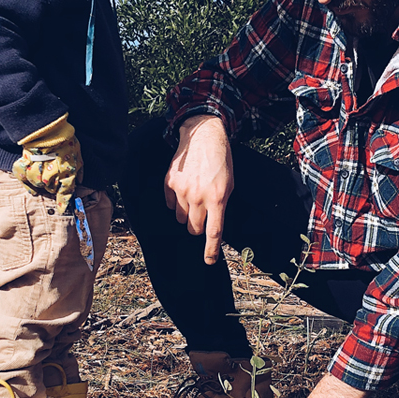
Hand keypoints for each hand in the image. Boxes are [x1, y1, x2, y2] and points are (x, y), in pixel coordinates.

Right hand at [12, 114, 81, 214]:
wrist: (48, 129)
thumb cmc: (65, 140)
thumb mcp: (78, 154)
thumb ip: (78, 170)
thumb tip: (79, 180)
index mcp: (66, 174)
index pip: (65, 194)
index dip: (63, 203)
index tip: (62, 210)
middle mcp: (51, 176)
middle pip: (51, 190)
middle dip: (54, 186)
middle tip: (54, 176)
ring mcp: (37, 172)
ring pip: (38, 185)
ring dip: (41, 182)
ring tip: (44, 173)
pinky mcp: (25, 166)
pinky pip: (24, 179)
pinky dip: (27, 182)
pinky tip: (30, 181)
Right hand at [164, 115, 232, 264]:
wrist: (203, 136)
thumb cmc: (220, 161)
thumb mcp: (229, 184)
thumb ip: (221, 205)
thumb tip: (213, 226)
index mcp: (217, 198)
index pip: (214, 231)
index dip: (211, 249)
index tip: (209, 261)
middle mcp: (198, 196)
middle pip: (193, 228)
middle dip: (198, 226)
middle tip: (202, 214)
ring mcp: (182, 190)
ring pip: (180, 219)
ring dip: (187, 214)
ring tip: (194, 196)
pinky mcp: (169, 183)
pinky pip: (170, 205)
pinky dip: (176, 202)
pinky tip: (184, 188)